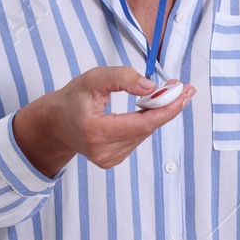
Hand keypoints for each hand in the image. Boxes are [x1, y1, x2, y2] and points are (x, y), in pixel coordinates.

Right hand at [14, 66, 194, 176]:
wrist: (54, 124)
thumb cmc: (72, 100)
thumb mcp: (92, 79)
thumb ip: (121, 78)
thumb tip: (152, 87)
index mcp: (96, 131)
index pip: (142, 124)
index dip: (167, 109)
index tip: (184, 93)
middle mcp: (103, 151)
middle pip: (147, 128)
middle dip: (166, 107)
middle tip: (179, 87)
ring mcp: (107, 160)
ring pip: (143, 134)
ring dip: (155, 114)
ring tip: (159, 95)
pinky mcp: (111, 161)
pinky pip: (136, 139)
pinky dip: (143, 123)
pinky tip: (141, 111)